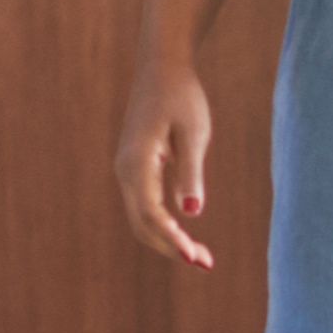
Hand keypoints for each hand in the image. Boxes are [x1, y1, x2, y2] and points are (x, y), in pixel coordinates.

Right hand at [115, 55, 219, 269]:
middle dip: (171, 248)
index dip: (172, 239)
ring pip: (142, 219)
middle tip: (207, 263)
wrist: (161, 68)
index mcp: (137, 162)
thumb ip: (191, 171)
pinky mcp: (136, 170)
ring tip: (201, 256)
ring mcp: (128, 171)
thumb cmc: (181, 95)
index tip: (196, 258)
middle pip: (142, 224)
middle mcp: (125, 171)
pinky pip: (145, 207)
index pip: (150, 213)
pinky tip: (187, 234)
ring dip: (168, 240)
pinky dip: (164, 226)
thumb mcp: (194, 131)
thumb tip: (191, 211)